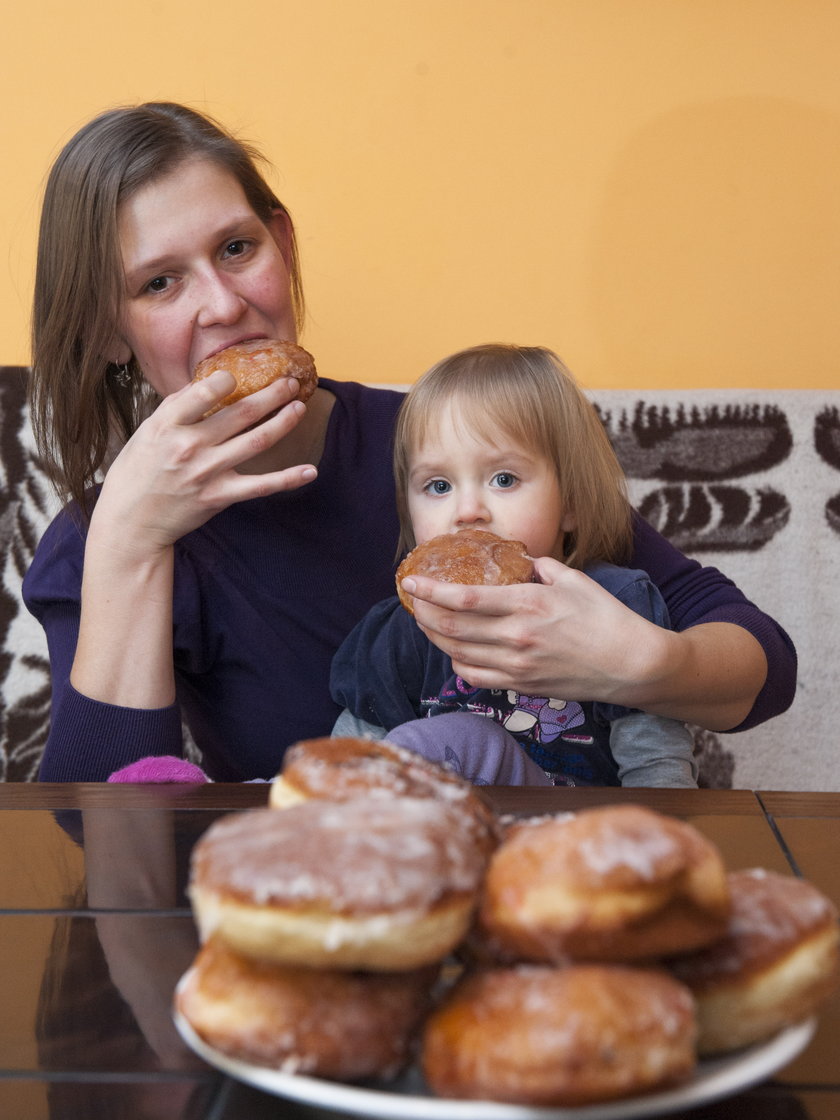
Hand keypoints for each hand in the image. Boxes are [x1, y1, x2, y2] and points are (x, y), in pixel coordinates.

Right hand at [93, 369, 316, 555]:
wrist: (130, 522)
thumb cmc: (137, 472)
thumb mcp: (147, 432)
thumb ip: (177, 408)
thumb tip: (208, 382)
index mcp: (167, 425)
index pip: (202, 392)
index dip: (227, 379)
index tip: (242, 372)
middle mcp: (189, 446)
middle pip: (241, 413)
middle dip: (271, 394)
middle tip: (290, 382)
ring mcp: (207, 472)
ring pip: (257, 441)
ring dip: (284, 421)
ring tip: (299, 406)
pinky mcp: (219, 497)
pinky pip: (261, 486)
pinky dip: (288, 478)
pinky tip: (310, 470)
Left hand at [401, 556, 668, 706]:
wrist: (631, 665)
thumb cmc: (606, 617)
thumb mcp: (573, 579)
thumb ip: (539, 566)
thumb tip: (517, 558)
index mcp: (528, 604)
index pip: (464, 598)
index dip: (430, 590)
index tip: (411, 581)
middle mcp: (516, 637)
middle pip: (450, 628)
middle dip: (422, 613)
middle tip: (411, 600)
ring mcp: (517, 665)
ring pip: (457, 653)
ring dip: (434, 636)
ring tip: (425, 620)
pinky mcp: (521, 685)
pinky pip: (475, 676)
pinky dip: (456, 662)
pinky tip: (453, 649)